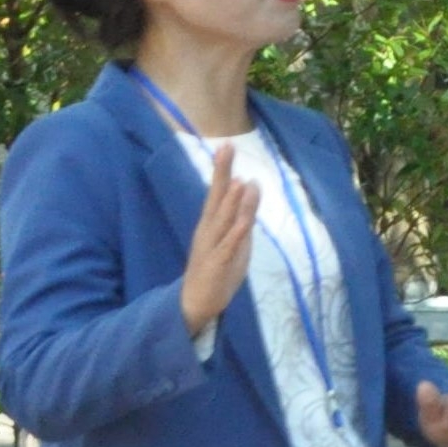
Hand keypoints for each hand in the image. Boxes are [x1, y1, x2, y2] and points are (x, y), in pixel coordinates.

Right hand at [179, 145, 257, 334]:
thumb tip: (251, 184)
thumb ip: (243, 211)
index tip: (226, 145)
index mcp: (212, 223)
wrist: (197, 301)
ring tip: (238, 180)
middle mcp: (208, 230)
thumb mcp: (236, 236)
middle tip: (226, 148)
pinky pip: (228, 248)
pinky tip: (244, 223)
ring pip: (223, 221)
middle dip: (221, 174)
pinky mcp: (216, 264)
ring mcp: (211, 247)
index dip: (222, 169)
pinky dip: (236, 235)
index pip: (218, 192)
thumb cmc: (218, 267)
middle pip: (216, 199)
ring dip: (231, 202)